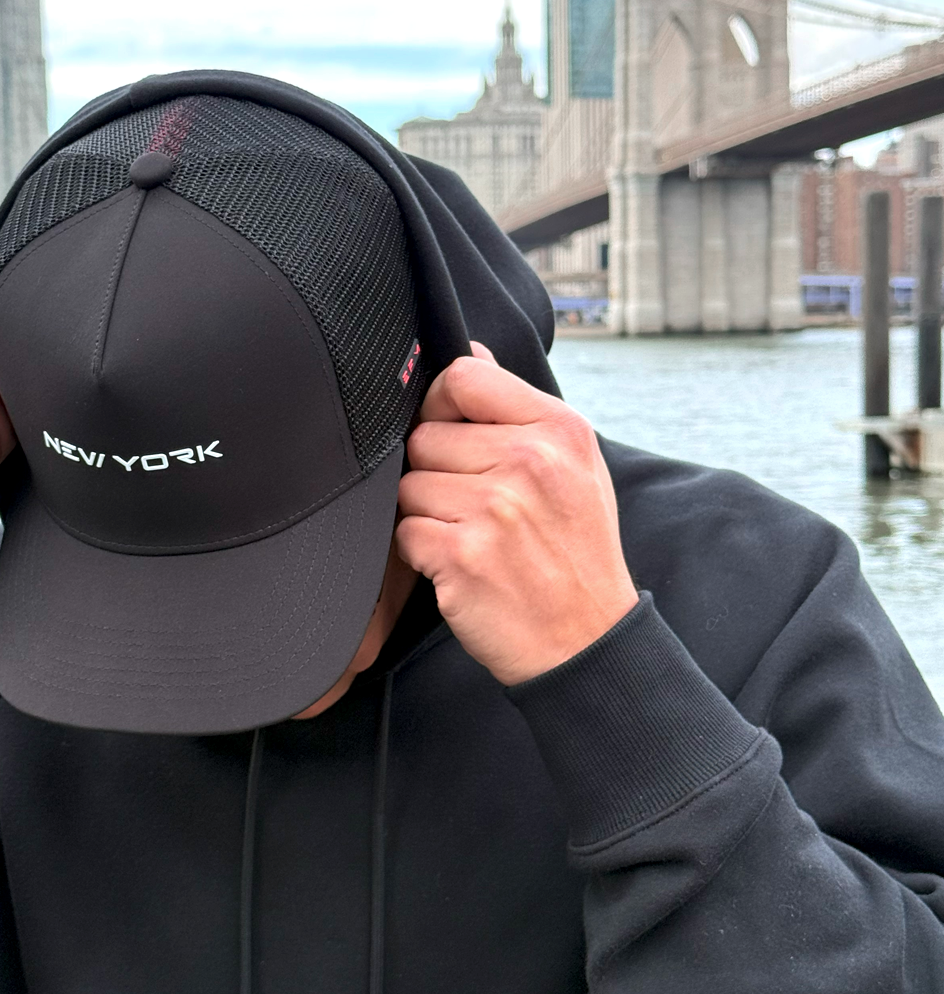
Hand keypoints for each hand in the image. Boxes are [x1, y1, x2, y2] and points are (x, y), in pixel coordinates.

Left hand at [396, 344, 637, 684]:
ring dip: (428, 515)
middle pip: (426, 436)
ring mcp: (494, 508)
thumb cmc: (575, 553)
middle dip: (438, 472)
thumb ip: (519, 412)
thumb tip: (469, 351)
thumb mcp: (575, 468)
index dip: (441, 404)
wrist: (588, 642)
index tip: (452, 434)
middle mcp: (528, 461)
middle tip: (479, 509)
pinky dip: (423, 553)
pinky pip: (405, 532)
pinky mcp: (461, 555)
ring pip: (409, 485)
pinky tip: (462, 567)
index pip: (464, 377)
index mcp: (558, 430)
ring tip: (474, 539)